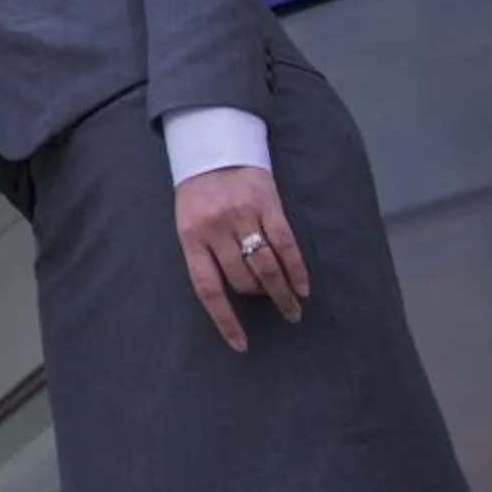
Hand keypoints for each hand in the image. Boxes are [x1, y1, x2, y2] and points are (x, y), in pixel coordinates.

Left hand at [174, 165, 310, 352]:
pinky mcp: (267, 204)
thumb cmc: (199, 191)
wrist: (214, 146)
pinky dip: (296, 270)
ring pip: (265, 267)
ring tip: (293, 307)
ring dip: (281, 292)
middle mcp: (215, 227)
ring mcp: (242, 215)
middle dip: (257, 297)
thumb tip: (229, 294)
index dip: (225, 320)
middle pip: (241, 280)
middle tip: (271, 304)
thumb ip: (204, 252)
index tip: (241, 345)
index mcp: (190, 235)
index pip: (208, 288)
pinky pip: (285, 245)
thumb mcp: (188, 220)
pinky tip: (303, 287)